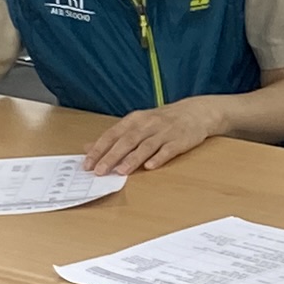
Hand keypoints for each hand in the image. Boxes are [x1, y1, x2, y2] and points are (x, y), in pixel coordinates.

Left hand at [85, 100, 224, 175]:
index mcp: (135, 120)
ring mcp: (165, 132)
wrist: (195, 112)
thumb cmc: (162, 121)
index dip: (99, 148)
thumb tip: (89, 147)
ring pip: (146, 146)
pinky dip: (159, 158)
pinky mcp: (180, 140)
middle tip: (99, 171)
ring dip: (133, 159)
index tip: (87, 163)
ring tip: (121, 171)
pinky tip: (151, 166)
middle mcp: (148, 124)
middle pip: (127, 140)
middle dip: (112, 156)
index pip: (113, 134)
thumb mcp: (137, 124)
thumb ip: (114, 136)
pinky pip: (168, 150)